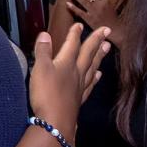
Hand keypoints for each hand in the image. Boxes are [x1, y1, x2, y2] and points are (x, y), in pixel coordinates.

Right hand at [29, 23, 109, 141]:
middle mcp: (76, 72)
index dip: (75, 34)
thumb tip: (45, 34)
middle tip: (106, 31)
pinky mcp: (79, 97)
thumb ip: (43, 51)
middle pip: (88, 54)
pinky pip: (90, 83)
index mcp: (66, 63)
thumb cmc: (46, 93)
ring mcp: (80, 86)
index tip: (80, 25)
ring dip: (99, 56)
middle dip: (96, 41)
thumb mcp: (40, 69)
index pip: (73, 45)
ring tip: (107, 48)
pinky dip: (95, 77)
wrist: (56, 121)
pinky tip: (98, 75)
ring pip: (92, 67)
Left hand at [65, 0, 116, 29]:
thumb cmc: (110, 17)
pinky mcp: (90, 20)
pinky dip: (73, 7)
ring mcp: (95, 12)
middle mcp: (100, 5)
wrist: (115, 30)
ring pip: (83, 1)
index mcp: (104, 0)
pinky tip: (67, 3)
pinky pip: (80, 12)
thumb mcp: (108, 5)